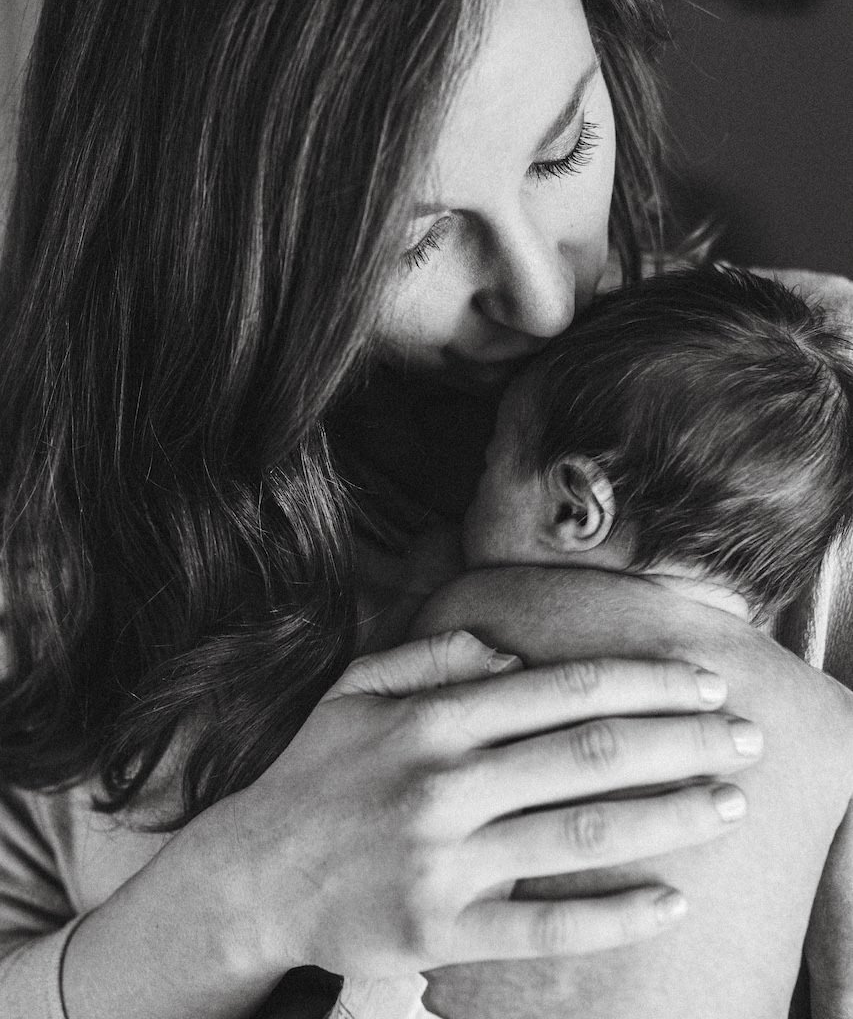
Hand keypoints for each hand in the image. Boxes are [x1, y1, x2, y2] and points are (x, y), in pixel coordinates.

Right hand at [224, 630, 760, 979]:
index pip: (562, 688)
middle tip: (746, 737)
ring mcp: (446, 860)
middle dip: (683, 741)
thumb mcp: (358, 686)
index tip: (702, 680)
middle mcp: (447, 782)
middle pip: (591, 754)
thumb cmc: (316, 772)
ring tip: (730, 805)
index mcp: (435, 717)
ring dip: (671, 818)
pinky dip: (614, 915)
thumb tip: (509, 647)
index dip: (642, 680)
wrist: (253, 874)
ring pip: (583, 833)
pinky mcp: (442, 932)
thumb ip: (434, 655)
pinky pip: (545, 928)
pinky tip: (671, 901)